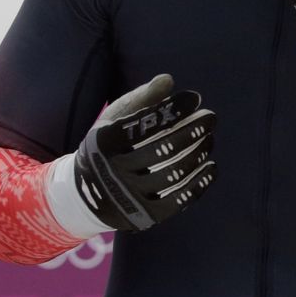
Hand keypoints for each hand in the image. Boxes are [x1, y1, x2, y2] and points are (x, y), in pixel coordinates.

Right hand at [74, 73, 216, 231]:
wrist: (85, 196)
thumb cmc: (108, 147)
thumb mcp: (114, 121)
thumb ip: (141, 99)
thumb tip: (168, 79)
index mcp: (103, 144)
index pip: (143, 123)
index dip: (173, 109)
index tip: (195, 98)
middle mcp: (113, 172)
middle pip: (164, 149)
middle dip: (193, 130)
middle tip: (211, 117)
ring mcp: (129, 197)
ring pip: (175, 173)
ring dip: (199, 152)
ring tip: (209, 138)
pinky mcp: (145, 216)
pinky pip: (180, 199)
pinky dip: (200, 182)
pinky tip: (211, 166)